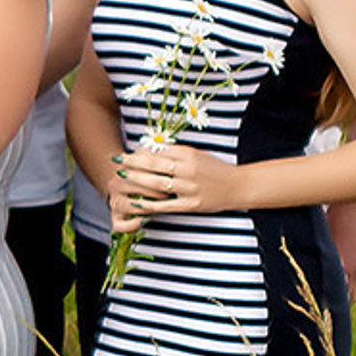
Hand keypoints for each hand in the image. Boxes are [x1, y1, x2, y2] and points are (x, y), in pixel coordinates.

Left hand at [113, 139, 241, 218]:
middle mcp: (188, 170)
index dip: (140, 152)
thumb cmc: (215, 170)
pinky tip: (136, 202)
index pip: (159, 151)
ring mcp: (189, 188)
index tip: (127, 153)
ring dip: (136, 180)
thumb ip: (176, 153)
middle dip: (132, 163)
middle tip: (116, 161)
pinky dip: (149, 204)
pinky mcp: (191, 205)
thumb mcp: (198, 155)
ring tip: (121, 177)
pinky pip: (165, 205)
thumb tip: (151, 151)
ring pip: (156, 183)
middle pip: (154, 165)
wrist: (238, 187)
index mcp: (189, 155)